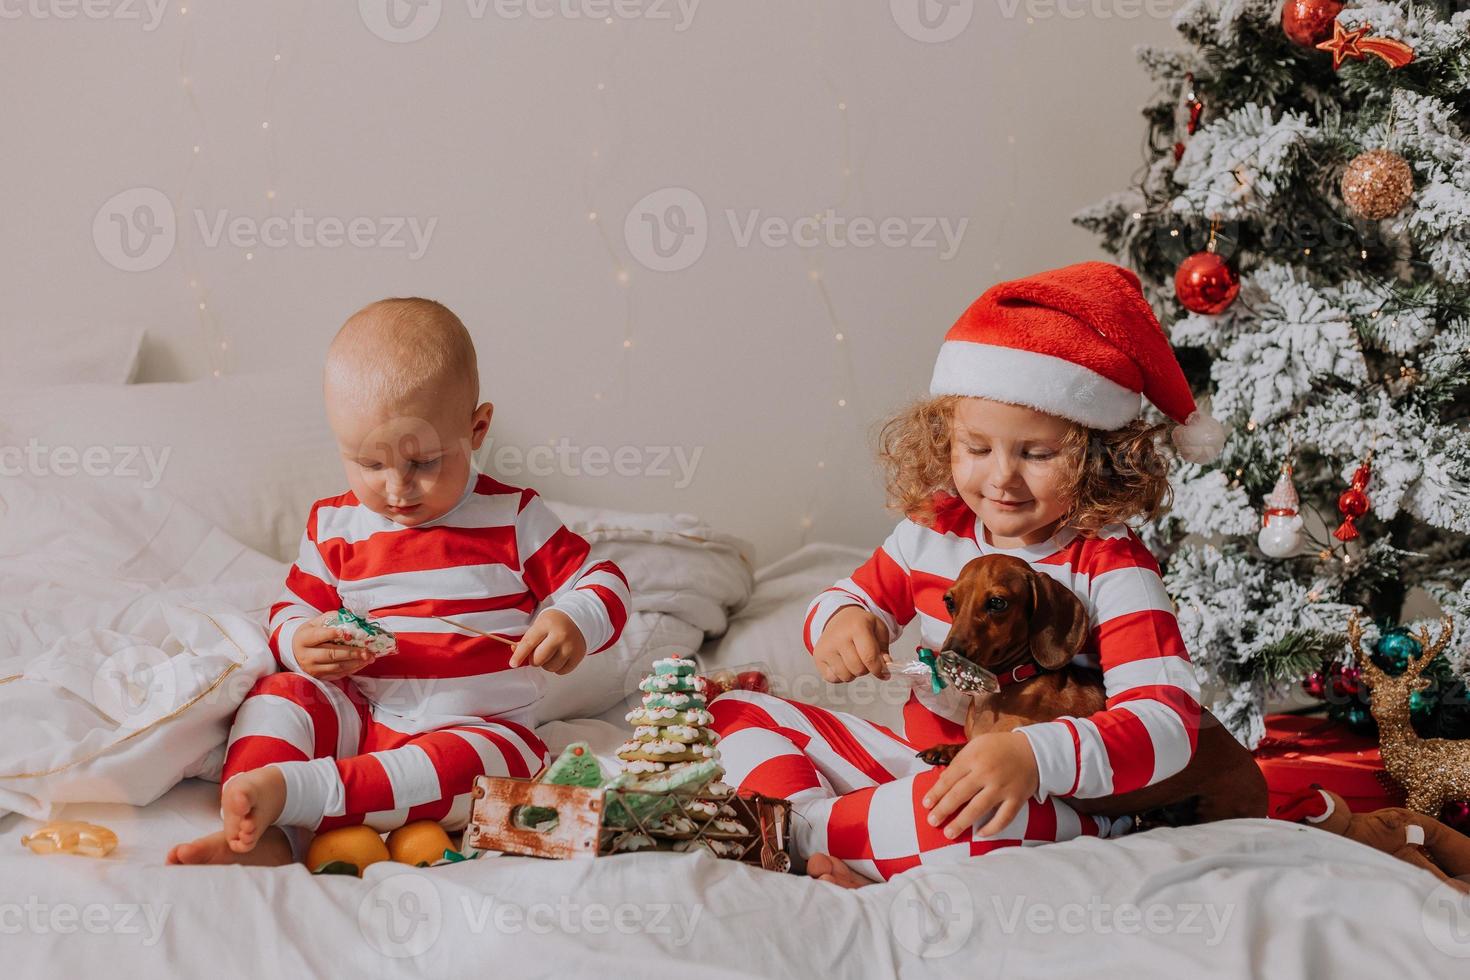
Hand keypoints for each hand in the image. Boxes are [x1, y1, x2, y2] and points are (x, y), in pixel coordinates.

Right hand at [291, 616, 377, 680]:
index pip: (318, 636)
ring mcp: (313, 668)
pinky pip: (338, 674)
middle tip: (366, 651)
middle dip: (351, 653)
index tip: (345, 632)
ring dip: (355, 662)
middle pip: (330, 654)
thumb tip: (353, 618)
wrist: (297, 650)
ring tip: (369, 657)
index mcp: (304, 638)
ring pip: (336, 667)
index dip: (331, 634)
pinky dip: (352, 669)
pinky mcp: (320, 677)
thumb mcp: (316, 623)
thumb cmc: (311, 634)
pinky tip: (362, 663)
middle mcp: (306, 655)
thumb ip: (332, 619)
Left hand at [508, 609, 586, 674]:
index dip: (519, 655)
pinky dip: (558, 667)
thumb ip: (527, 639)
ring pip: (549, 667)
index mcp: (547, 624)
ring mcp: (570, 646)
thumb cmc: (556, 622)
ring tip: (551, 653)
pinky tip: (560, 656)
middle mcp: (560, 635)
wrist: (579, 618)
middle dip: (534, 659)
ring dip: (547, 663)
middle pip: (538, 659)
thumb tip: (515, 652)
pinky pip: (561, 671)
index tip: (513, 663)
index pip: (529, 643)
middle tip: (538, 652)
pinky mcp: (578, 656)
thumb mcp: (539, 624)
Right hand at [813, 606, 890, 682]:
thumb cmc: (860, 625)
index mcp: (857, 627)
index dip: (878, 669)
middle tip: (865, 660)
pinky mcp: (818, 656)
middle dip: (866, 669)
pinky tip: (842, 664)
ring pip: (845, 676)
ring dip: (853, 673)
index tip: (882, 673)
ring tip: (853, 661)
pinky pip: (832, 678)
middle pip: (858, 669)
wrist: (839, 618)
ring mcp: (826, 647)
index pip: (869, 657)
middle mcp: (839, 637)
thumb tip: (885, 669)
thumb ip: (884, 650)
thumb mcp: (878, 629)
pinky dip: (840, 676)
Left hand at [921, 731, 1039, 839]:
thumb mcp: (977, 745)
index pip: (949, 778)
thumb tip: (942, 783)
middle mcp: (987, 773)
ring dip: (961, 823)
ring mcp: (1002, 787)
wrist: (1034, 751)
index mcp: (974, 757)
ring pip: (978, 809)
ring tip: (949, 833)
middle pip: (960, 795)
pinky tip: (980, 834)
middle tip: (932, 821)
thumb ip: (960, 762)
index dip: (936, 793)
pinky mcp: (1017, 799)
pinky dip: (992, 828)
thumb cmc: (1000, 748)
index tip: (926, 804)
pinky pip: (1003, 818)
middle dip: (943, 810)